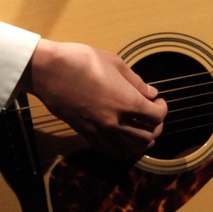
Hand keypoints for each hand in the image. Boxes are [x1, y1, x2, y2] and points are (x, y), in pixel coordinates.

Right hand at [22, 39, 166, 161]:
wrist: (50, 71)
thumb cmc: (82, 61)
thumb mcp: (116, 63)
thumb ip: (136, 82)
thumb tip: (151, 93)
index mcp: (127, 102)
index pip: (157, 117)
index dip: (162, 109)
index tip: (157, 100)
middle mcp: (116, 122)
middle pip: (147, 137)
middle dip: (155, 127)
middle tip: (152, 115)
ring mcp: (100, 131)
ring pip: (129, 149)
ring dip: (140, 141)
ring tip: (140, 128)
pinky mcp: (85, 134)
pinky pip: (109, 150)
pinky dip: (121, 147)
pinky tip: (122, 136)